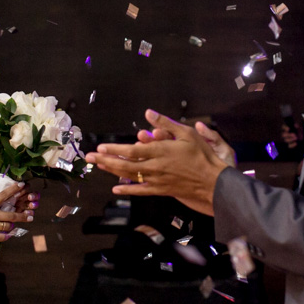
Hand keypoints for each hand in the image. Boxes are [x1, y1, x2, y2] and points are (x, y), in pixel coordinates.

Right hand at [0, 182, 31, 246]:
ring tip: (15, 226)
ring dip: (13, 227)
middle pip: (11, 215)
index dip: (14, 190)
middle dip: (22, 216)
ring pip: (8, 226)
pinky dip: (6, 236)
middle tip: (30, 216)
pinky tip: (8, 235)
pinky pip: (2, 237)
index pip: (3, 195)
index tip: (22, 185)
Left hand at [85, 109, 231, 215]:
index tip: (101, 147)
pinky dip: (127, 190)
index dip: (115, 150)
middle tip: (89, 157)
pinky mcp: (161, 190)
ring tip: (98, 166)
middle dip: (105, 160)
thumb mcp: (187, 133)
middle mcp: (155, 166)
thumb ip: (165, 123)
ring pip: (129, 177)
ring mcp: (157, 180)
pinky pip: (140, 191)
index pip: (132, 151)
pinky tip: (116, 189)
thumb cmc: (202, 155)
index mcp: (161, 151)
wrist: (213, 182)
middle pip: (125, 164)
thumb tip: (148, 113)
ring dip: (112, 171)